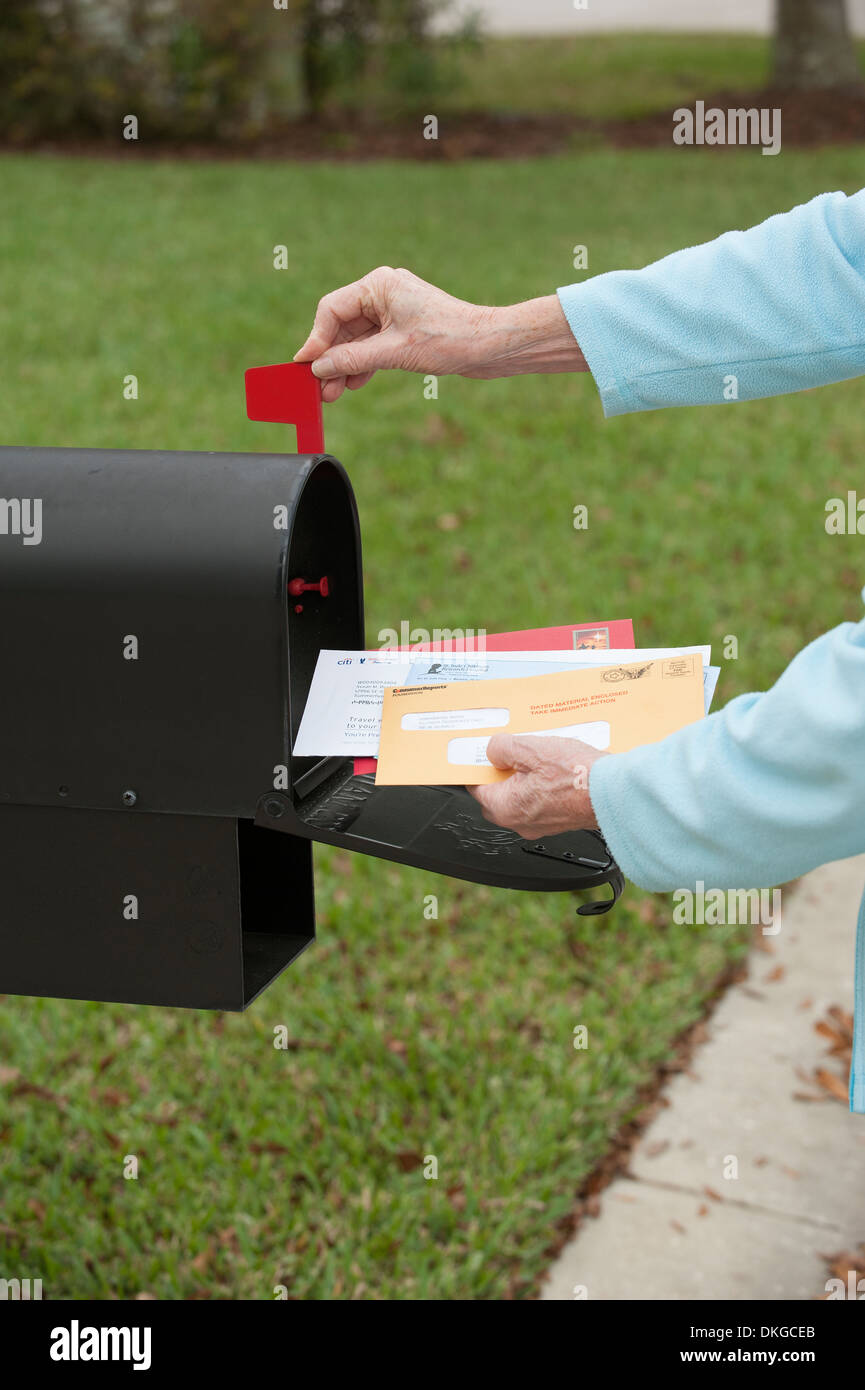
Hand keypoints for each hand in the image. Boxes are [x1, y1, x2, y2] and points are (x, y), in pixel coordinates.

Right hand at [294, 266, 586, 400]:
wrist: (489, 346)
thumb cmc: (448, 338)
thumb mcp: (393, 352)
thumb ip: (352, 359)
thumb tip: (319, 368)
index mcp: (379, 285)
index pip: (332, 309)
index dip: (316, 339)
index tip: (305, 366)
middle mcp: (383, 294)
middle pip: (341, 325)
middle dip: (329, 357)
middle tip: (317, 388)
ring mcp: (393, 312)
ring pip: (356, 339)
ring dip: (344, 365)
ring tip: (332, 394)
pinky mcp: (402, 330)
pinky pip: (372, 346)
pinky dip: (362, 365)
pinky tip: (352, 384)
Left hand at [467, 734, 606, 839]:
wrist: (613, 793)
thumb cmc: (576, 776)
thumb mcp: (531, 749)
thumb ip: (503, 748)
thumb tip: (494, 751)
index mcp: (505, 808)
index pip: (477, 786)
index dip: (480, 767)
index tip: (485, 754)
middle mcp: (519, 822)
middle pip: (497, 794)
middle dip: (502, 773)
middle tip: (515, 753)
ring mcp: (539, 825)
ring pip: (520, 798)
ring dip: (525, 778)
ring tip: (541, 758)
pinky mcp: (558, 821)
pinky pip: (540, 802)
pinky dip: (542, 787)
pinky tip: (556, 770)